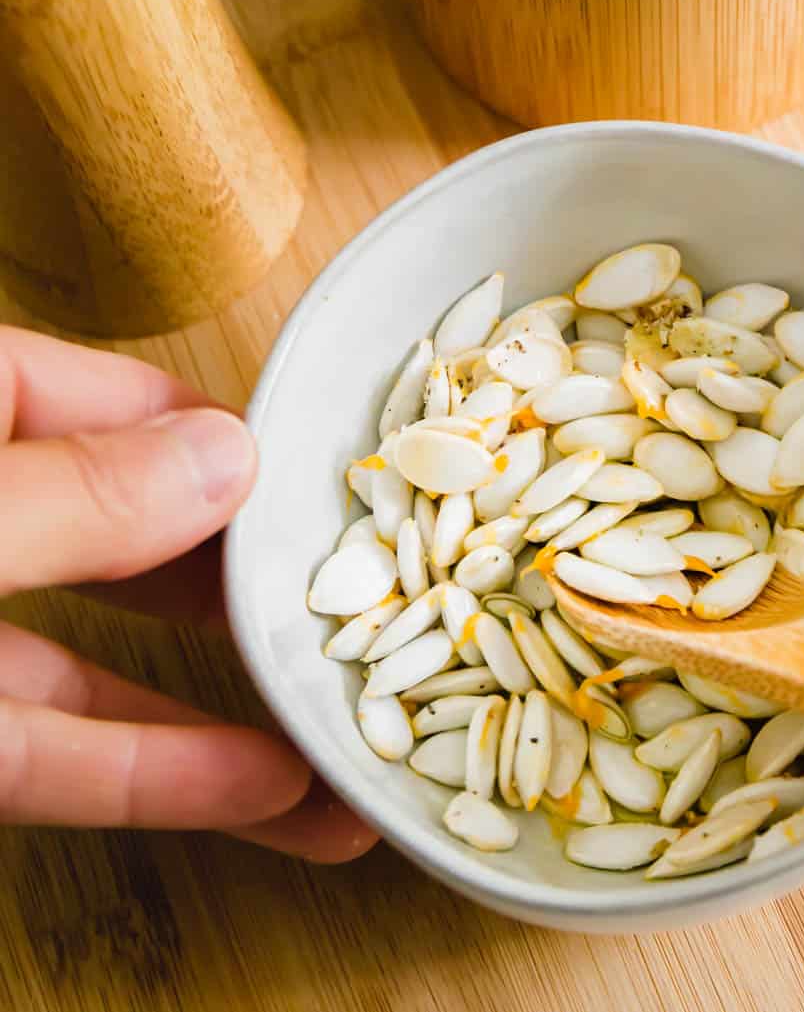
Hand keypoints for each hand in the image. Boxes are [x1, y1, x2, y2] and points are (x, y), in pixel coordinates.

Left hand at [0, 325, 375, 861]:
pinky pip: (50, 755)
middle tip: (363, 599)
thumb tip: (226, 460)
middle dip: (244, 578)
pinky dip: (153, 775)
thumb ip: (71, 495)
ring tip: (347, 725)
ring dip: (225, 704)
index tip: (323, 482)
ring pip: (100, 663)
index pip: (107, 401)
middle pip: (127, 534)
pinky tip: (264, 792)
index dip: (220, 438)